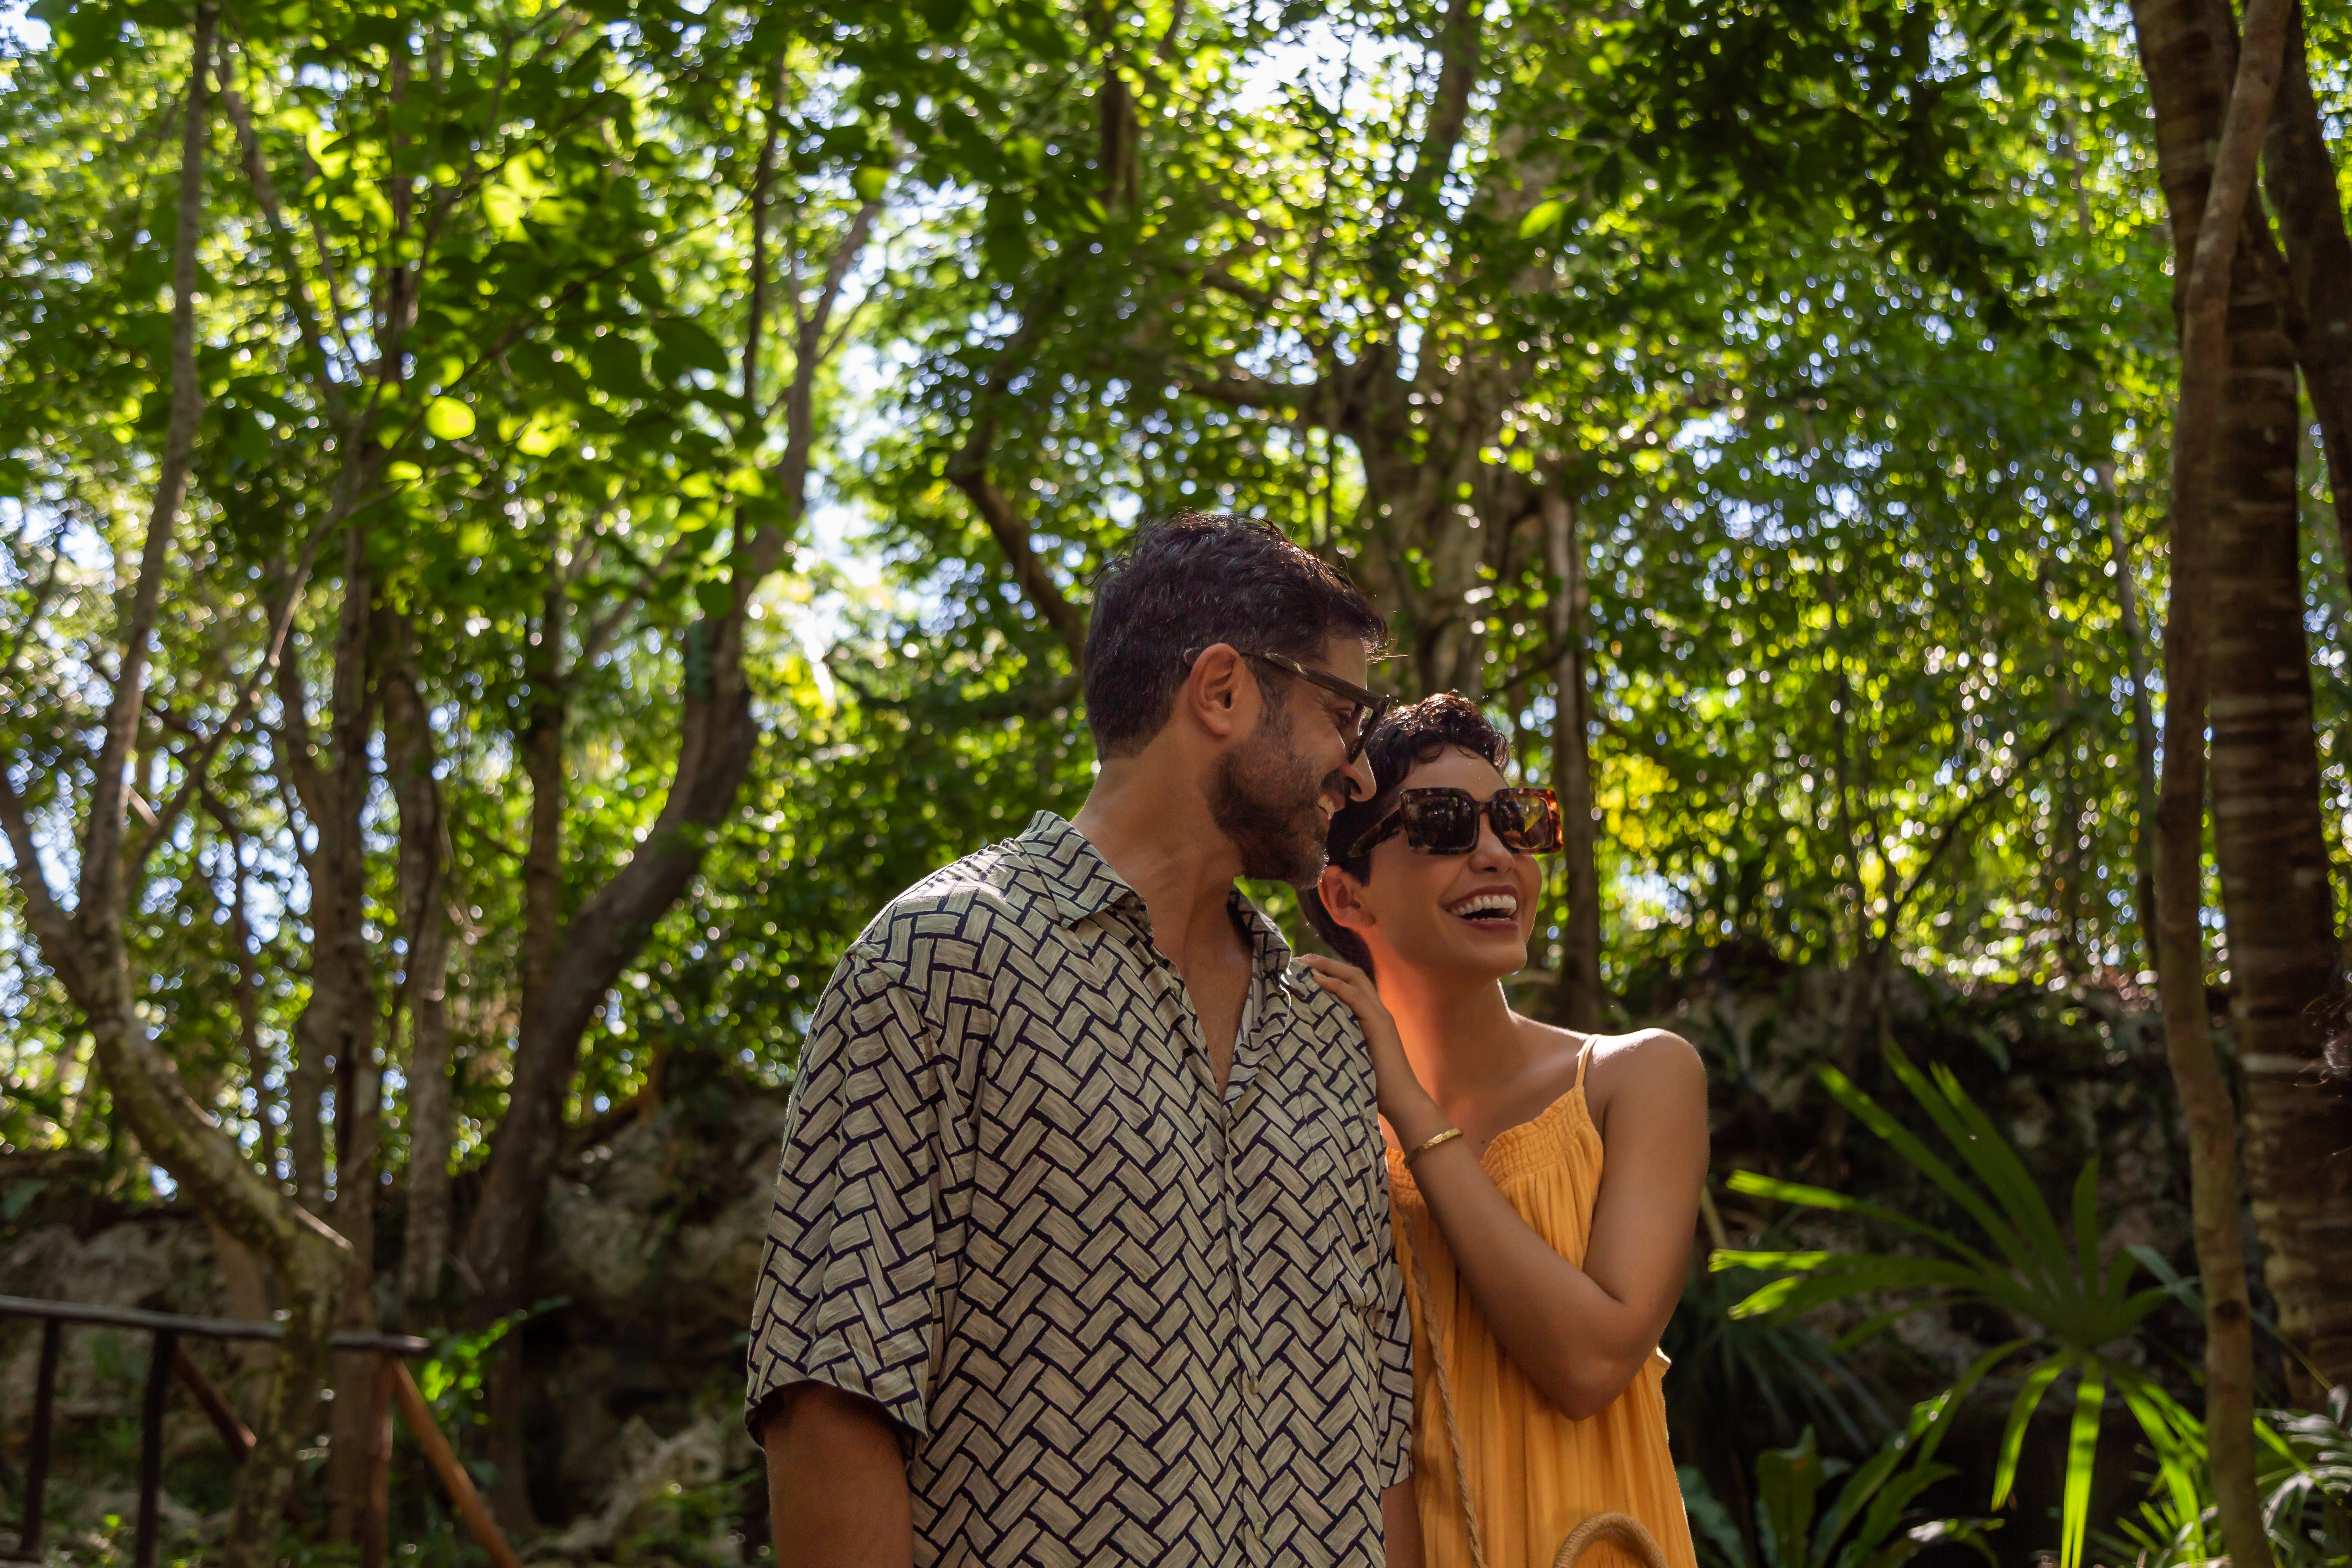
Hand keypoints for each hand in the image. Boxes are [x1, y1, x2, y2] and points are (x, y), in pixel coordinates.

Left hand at [1295, 954, 1438, 1135]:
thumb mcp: (1350, 1054)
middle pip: (1353, 973)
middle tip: (1300, 959)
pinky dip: (1336, 986)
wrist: (1401, 1101)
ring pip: (1356, 979)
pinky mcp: (1380, 1025)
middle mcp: (1378, 1010)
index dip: (1329, 971)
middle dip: (1326, 962)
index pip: (1351, 983)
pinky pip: (1356, 997)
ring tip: (1305, 963)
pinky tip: (1318, 981)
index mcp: (1372, 1016)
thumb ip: (1338, 1039)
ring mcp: (1380, 1016)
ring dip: (1329, 967)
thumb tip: (1308, 1035)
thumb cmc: (1374, 1084)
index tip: (1303, 968)